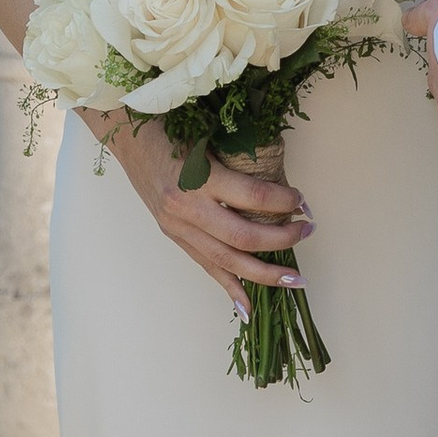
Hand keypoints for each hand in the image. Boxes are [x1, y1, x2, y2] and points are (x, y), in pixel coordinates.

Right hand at [94, 108, 312, 311]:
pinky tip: (248, 309)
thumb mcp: (210, 138)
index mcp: (199, 177)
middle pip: (244, 237)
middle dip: (283, 240)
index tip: (302, 200)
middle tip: (307, 231)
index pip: (254, 196)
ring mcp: (178, 227)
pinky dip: (229, 288)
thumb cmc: (173, 128)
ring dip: (265, 273)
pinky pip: (206, 267)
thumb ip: (239, 163)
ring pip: (227, 261)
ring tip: (294, 279)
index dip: (284, 201)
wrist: (130, 137)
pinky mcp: (174, 236)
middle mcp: (187, 208)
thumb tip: (279, 185)